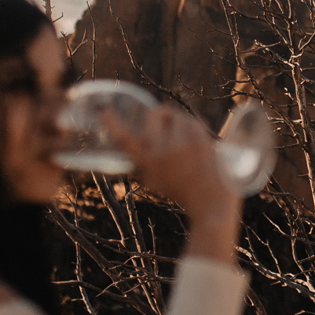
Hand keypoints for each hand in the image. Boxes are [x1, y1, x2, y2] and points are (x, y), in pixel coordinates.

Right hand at [109, 106, 239, 232]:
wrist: (210, 204)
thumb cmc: (183, 193)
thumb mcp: (155, 181)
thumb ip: (145, 163)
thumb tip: (142, 141)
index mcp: (147, 163)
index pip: (124, 139)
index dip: (111, 123)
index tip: (104, 110)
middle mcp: (161, 152)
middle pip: (155, 113)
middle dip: (161, 114)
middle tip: (169, 125)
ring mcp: (181, 144)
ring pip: (178, 114)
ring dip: (181, 122)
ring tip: (187, 140)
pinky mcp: (200, 140)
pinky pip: (195, 120)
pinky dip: (196, 127)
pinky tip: (199, 141)